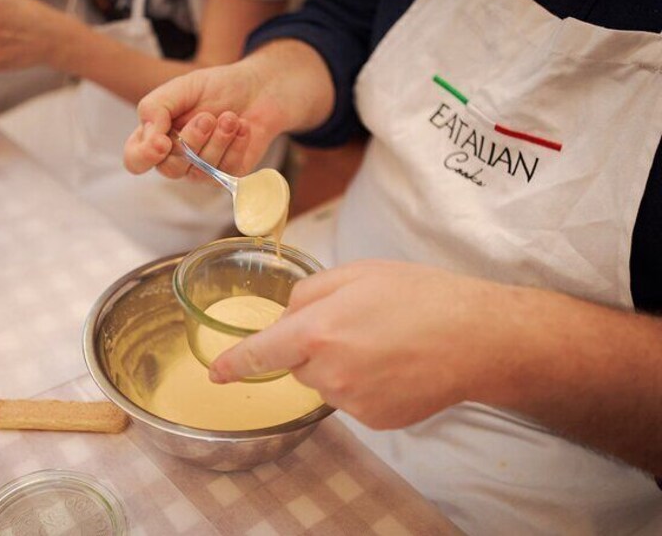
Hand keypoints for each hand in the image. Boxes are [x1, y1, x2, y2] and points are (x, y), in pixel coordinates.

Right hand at [124, 62, 287, 179]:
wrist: (258, 89)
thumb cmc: (215, 87)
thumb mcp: (181, 87)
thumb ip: (156, 108)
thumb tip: (150, 137)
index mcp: (155, 136)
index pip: (136, 160)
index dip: (145, 157)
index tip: (162, 142)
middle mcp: (175, 158)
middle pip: (171, 168)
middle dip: (192, 141)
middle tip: (208, 117)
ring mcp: (201, 170)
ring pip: (200, 172)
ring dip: (218, 142)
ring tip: (231, 117)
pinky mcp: (227, 175)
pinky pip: (226, 172)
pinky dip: (237, 146)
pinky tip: (243, 127)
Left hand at [209, 260, 526, 429]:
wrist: (476, 336)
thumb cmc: (419, 296)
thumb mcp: (356, 273)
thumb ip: (307, 293)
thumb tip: (286, 317)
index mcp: (317, 332)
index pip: (260, 354)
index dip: (234, 364)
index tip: (217, 372)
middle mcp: (329, 374)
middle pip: (298, 364)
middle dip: (312, 346)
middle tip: (356, 324)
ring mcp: (353, 402)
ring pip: (325, 383)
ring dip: (339, 366)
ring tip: (383, 343)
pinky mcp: (375, 420)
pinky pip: (352, 400)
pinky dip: (364, 384)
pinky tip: (394, 365)